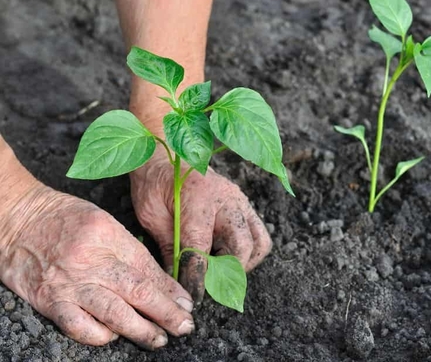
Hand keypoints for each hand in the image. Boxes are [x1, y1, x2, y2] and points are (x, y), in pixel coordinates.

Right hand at [0, 182, 194, 348]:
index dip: (171, 292)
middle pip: (138, 292)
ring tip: (159, 339)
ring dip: (141, 330)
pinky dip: (100, 336)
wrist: (18, 218)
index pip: (148, 270)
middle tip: (184, 327)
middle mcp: (91, 260)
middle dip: (166, 314)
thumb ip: (132, 253)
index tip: (186, 305)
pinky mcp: (49, 301)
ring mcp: (69, 283)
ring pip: (114, 314)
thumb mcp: (105, 224)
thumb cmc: (66, 218)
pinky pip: (80, 327)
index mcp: (108, 236)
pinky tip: (113, 335)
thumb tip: (163, 283)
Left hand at [129, 149, 271, 302]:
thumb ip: (168, 248)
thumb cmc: (154, 184)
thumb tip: (176, 281)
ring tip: (220, 270)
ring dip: (243, 263)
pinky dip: (249, 251)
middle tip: (208, 285)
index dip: (197, 278)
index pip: (201, 249)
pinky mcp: (245, 205)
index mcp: (198, 200)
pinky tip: (226, 255)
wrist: (166, 154)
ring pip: (258, 242)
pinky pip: (259, 233)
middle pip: (241, 247)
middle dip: (225, 273)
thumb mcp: (151, 216)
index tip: (193, 297)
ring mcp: (240, 201)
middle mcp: (226, 200)